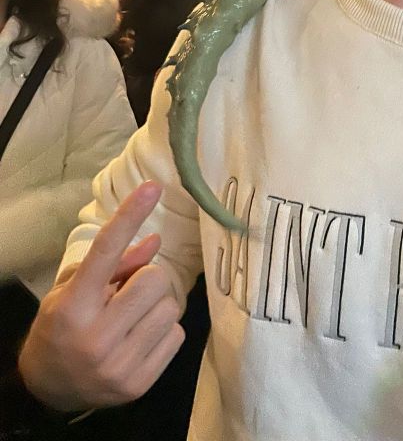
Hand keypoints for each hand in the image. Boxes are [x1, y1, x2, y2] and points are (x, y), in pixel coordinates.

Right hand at [18, 181, 184, 410]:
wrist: (49, 389)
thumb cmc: (62, 328)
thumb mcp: (73, 290)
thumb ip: (115, 264)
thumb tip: (155, 240)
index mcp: (74, 305)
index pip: (106, 250)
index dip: (130, 215)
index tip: (151, 188)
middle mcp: (95, 335)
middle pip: (154, 279)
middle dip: (147, 279)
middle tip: (130, 291)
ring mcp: (117, 364)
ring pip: (170, 307)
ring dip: (158, 306)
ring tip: (134, 317)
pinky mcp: (138, 384)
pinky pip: (177, 335)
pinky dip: (164, 331)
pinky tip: (140, 338)